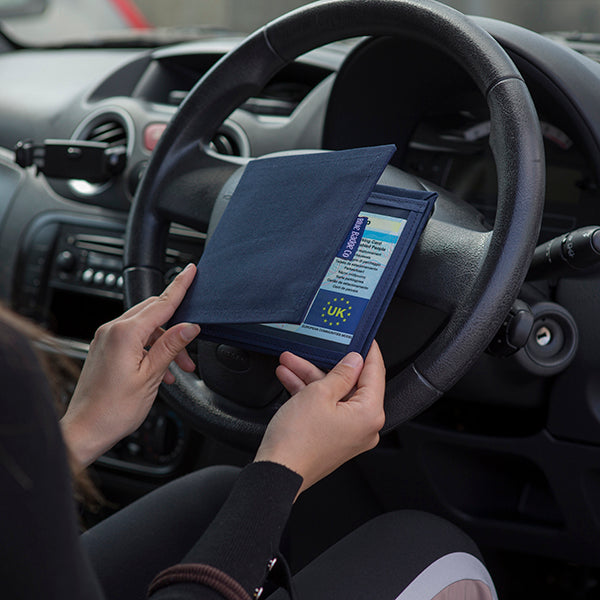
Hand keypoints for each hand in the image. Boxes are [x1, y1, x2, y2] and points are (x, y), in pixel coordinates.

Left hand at [60, 264, 199, 470]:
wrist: (86, 429)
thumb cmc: (113, 409)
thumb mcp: (151, 376)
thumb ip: (171, 346)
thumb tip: (189, 327)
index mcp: (125, 334)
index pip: (161, 303)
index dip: (180, 287)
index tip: (191, 271)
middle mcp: (112, 331)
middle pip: (153, 313)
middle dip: (176, 326)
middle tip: (192, 347)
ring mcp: (106, 339)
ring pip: (146, 328)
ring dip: (165, 343)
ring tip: (179, 369)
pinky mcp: (104, 349)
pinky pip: (134, 339)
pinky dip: (151, 350)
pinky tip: (162, 372)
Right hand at [254, 342, 385, 495]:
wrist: (277, 471)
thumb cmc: (297, 440)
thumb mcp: (319, 393)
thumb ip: (341, 373)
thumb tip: (354, 361)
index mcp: (369, 414)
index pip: (375, 374)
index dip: (368, 352)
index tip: (365, 339)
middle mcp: (364, 427)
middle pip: (351, 384)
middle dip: (325, 365)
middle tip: (314, 349)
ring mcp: (348, 434)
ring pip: (334, 395)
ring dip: (311, 378)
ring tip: (290, 362)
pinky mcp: (333, 438)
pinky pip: (326, 409)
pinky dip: (310, 395)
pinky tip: (290, 379)